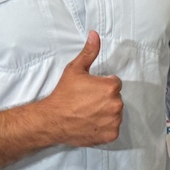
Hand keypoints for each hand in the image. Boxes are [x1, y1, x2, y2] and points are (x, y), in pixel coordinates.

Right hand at [41, 31, 122, 146]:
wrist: (53, 119)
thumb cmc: (64, 94)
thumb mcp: (75, 69)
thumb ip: (89, 52)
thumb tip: (95, 35)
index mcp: (111, 87)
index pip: (114, 83)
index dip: (101, 85)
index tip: (89, 90)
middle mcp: (116, 104)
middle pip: (115, 98)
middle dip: (105, 99)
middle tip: (87, 102)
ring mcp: (114, 121)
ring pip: (115, 113)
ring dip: (106, 113)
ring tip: (88, 113)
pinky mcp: (111, 135)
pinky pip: (113, 128)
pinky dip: (105, 127)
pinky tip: (91, 123)